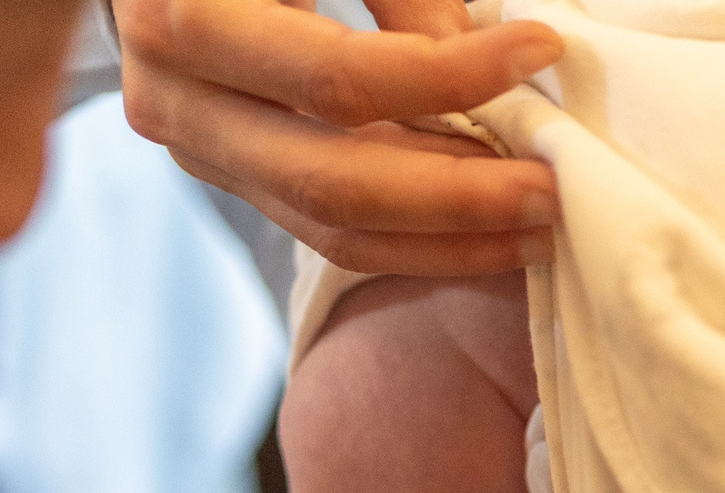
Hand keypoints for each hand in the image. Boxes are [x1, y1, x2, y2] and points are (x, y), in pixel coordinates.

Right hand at [114, 0, 563, 274]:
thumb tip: (472, 52)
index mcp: (185, 17)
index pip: (338, 79)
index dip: (448, 75)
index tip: (541, 48)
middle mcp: (173, 101)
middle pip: (334, 181)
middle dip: (457, 198)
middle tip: (551, 190)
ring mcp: (198, 152)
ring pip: (332, 228)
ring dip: (447, 238)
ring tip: (536, 227)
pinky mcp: (231, 178)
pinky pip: (329, 231)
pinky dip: (414, 238)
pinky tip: (488, 233)